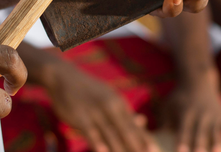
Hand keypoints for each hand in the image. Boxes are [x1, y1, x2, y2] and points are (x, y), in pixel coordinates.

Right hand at [42, 62, 156, 151]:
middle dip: (136, 148)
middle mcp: (111, 107)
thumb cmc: (89, 91)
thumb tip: (143, 120)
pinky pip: (90, 132)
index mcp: (119, 104)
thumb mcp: (109, 98)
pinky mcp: (80, 116)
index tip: (156, 151)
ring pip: (111, 135)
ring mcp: (95, 112)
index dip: (145, 140)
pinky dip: (97, 142)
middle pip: (127, 132)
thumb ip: (124, 112)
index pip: (135, 126)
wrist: (64, 76)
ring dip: (120, 150)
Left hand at [161, 72, 220, 151]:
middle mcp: (201, 114)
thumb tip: (157, 137)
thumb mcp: (168, 104)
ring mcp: (214, 114)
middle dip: (200, 144)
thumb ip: (164, 121)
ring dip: (217, 142)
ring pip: (215, 130)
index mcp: (186, 113)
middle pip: (200, 132)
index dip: (182, 141)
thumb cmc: (179, 97)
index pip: (183, 130)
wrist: (198, 80)